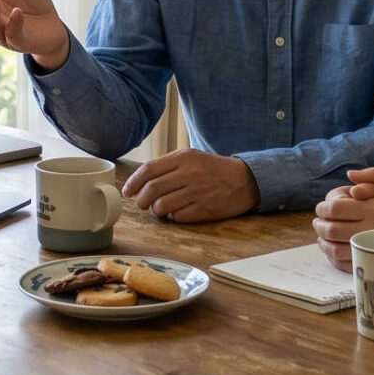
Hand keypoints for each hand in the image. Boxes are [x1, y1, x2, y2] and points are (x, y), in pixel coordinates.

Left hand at [122, 149, 257, 222]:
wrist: (245, 180)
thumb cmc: (213, 169)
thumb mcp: (192, 157)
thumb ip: (167, 166)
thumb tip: (139, 182)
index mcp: (184, 157)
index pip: (149, 169)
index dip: (134, 182)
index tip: (128, 191)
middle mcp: (190, 173)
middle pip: (152, 189)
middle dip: (141, 200)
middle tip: (142, 203)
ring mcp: (198, 192)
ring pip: (162, 206)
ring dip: (156, 210)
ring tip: (160, 208)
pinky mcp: (205, 209)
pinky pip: (178, 217)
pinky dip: (173, 217)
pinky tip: (177, 212)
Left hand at [312, 167, 373, 269]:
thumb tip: (349, 174)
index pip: (336, 209)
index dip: (323, 209)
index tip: (321, 208)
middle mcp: (371, 230)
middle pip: (331, 229)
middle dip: (319, 225)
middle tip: (317, 222)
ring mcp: (372, 250)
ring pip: (335, 249)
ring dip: (322, 242)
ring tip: (321, 236)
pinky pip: (347, 264)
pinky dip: (334, 258)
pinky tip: (333, 250)